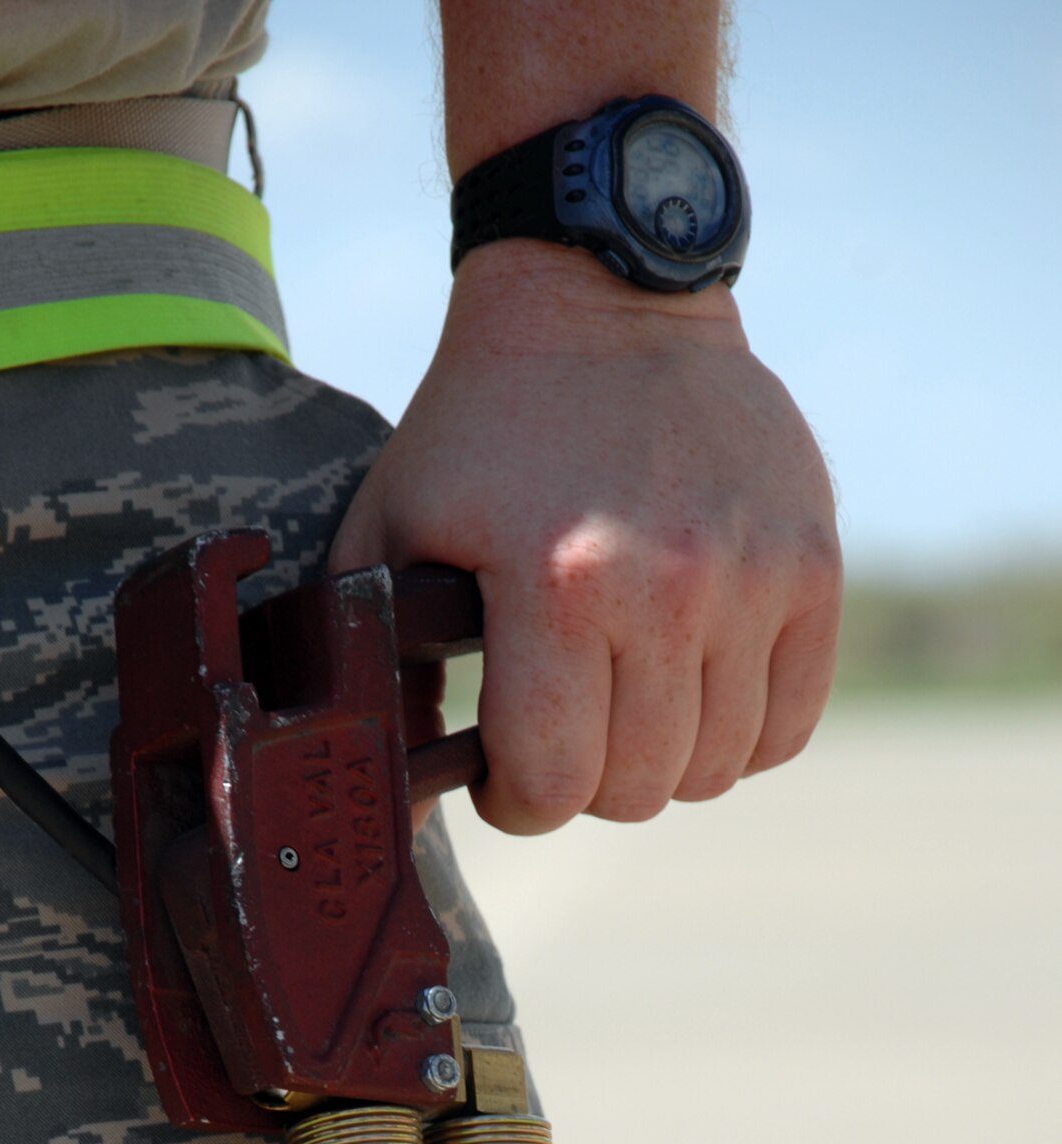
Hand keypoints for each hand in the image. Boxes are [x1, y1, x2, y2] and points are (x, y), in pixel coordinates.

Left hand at [329, 242, 842, 834]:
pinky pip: (789, 723)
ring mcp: (752, 576)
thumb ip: (376, 661)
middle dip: (583, 785)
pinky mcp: (811, 564)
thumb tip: (402, 785)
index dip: (516, 802)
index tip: (503, 772)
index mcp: (556, 584)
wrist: (604, 297)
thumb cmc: (481, 426)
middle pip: (636, 788)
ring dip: (660, 763)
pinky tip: (692, 698)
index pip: (552, 783)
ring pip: (713, 768)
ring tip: (622, 710)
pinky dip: (741, 737)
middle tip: (561, 734)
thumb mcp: (393, 528)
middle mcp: (667, 586)